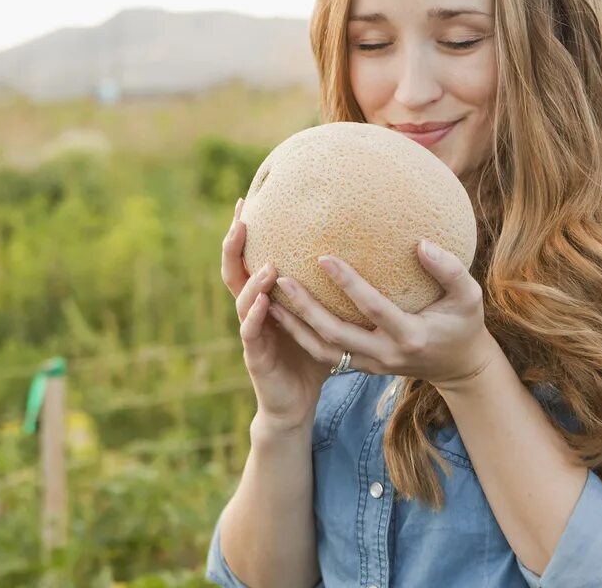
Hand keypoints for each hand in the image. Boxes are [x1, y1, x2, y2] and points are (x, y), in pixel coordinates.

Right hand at [221, 197, 330, 431]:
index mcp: (264, 296)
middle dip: (234, 244)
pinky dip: (255, 315)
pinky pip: (251, 332)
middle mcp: (251, 309)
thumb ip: (333, 287)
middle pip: (235, 269)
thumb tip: (368, 252)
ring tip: (268, 263)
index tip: (246, 199)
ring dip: (253, 280)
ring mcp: (250, 332)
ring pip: (241, 299)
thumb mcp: (323, 314)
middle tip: (242, 216)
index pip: (249, 256)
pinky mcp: (255, 356)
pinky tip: (264, 302)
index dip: (243, 231)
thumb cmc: (312, 354)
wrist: (296, 401)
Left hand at [267, 238, 500, 390]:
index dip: (348, 284)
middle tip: (280, 278)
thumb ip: (450, 270)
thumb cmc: (463, 323)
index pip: (373, 309)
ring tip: (269, 297)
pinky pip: (324, 353)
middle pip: (335, 335)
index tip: (323, 257)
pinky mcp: (360, 367)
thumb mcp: (469, 297)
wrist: (458, 366)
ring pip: (323, 350)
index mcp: (410, 336)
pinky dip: (301, 335)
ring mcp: (370, 365)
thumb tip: (421, 244)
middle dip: (306, 308)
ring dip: (294, 326)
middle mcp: (385, 355)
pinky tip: (281, 312)